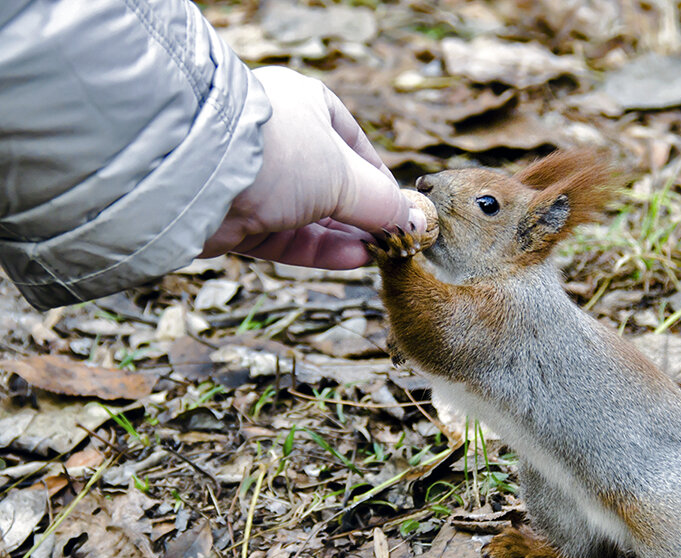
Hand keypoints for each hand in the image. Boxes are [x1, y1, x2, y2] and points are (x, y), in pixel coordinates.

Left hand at [200, 66, 425, 268]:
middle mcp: (279, 141)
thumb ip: (383, 203)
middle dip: (364, 214)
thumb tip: (415, 222)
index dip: (379, 178)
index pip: (353, 142)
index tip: (401, 208)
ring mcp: (255, 180)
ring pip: (309, 214)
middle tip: (395, 239)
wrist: (197, 175)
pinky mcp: (237, 218)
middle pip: (332, 184)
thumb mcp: (346, 177)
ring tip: (379, 254)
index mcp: (306, 106)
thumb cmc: (278, 153)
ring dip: (345, 236)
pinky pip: (286, 237)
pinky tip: (353, 258)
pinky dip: (319, 249)